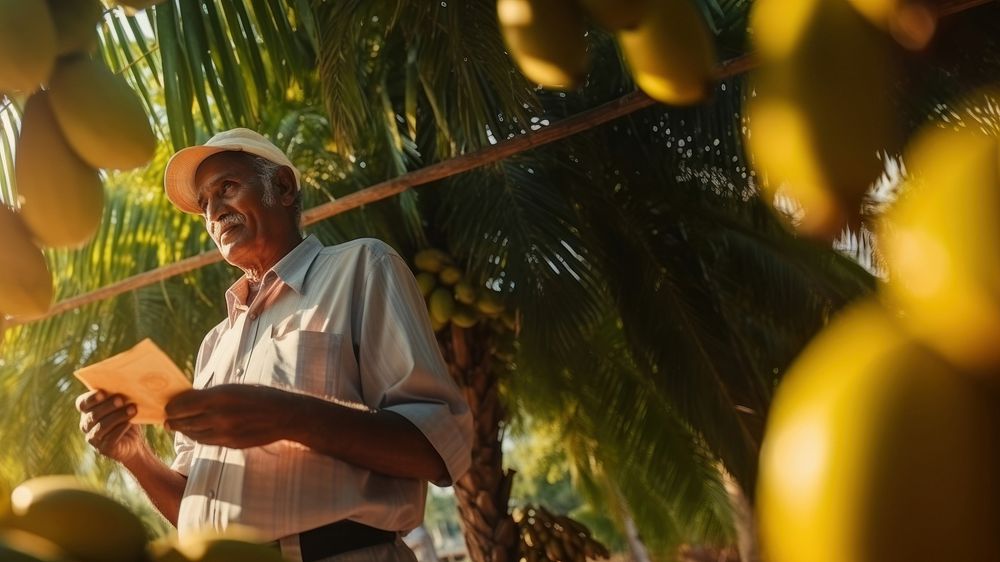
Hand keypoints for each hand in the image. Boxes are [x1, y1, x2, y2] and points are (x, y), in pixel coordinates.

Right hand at [76, 390, 144, 462]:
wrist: (134, 443)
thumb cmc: (126, 418)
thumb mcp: (123, 405)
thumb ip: (119, 395)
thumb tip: (129, 383)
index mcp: (87, 411)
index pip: (82, 403)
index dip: (91, 398)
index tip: (103, 392)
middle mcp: (86, 425)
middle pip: (93, 414)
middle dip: (108, 406)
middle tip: (121, 399)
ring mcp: (93, 438)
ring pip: (102, 426)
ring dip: (118, 416)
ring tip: (133, 409)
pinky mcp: (103, 449)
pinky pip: (109, 438)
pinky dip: (120, 429)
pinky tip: (129, 423)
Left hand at [164, 384, 297, 448]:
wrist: (285, 415)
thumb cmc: (260, 396)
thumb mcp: (234, 389)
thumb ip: (210, 395)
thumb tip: (189, 399)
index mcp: (218, 397)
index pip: (182, 405)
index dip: (171, 407)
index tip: (168, 406)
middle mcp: (218, 416)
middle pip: (183, 421)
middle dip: (173, 420)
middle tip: (167, 419)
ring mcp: (224, 433)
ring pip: (192, 434)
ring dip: (183, 430)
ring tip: (178, 426)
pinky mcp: (230, 444)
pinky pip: (205, 442)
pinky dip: (197, 437)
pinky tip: (195, 432)